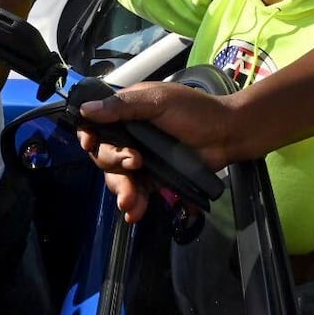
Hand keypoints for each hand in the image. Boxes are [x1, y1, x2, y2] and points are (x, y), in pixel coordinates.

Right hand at [76, 81, 234, 220]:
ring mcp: (140, 158)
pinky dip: (133, 203)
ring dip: (120, 188)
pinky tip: (133, 212)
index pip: (96, 124)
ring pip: (116, 176)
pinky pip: (135, 192)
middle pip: (103, 153)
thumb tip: (86, 110)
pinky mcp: (153, 178)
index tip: (90, 143)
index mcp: (127, 111)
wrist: (227, 136)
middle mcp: (129, 135)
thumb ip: (123, 107)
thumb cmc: (195, 111)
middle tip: (134, 163)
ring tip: (129, 200)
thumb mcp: (158, 101)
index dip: (89, 135)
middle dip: (112, 162)